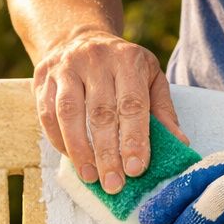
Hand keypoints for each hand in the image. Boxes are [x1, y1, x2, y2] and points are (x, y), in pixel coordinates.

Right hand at [33, 28, 188, 193]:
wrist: (80, 38)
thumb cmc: (122, 67)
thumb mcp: (150, 79)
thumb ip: (162, 111)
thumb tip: (179, 144)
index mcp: (128, 60)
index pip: (131, 104)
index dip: (134, 139)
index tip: (136, 169)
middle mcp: (96, 59)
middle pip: (100, 113)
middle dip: (107, 154)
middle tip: (114, 184)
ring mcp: (66, 67)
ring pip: (68, 113)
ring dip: (79, 150)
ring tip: (91, 177)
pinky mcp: (43, 77)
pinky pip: (47, 113)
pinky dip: (59, 140)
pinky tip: (72, 159)